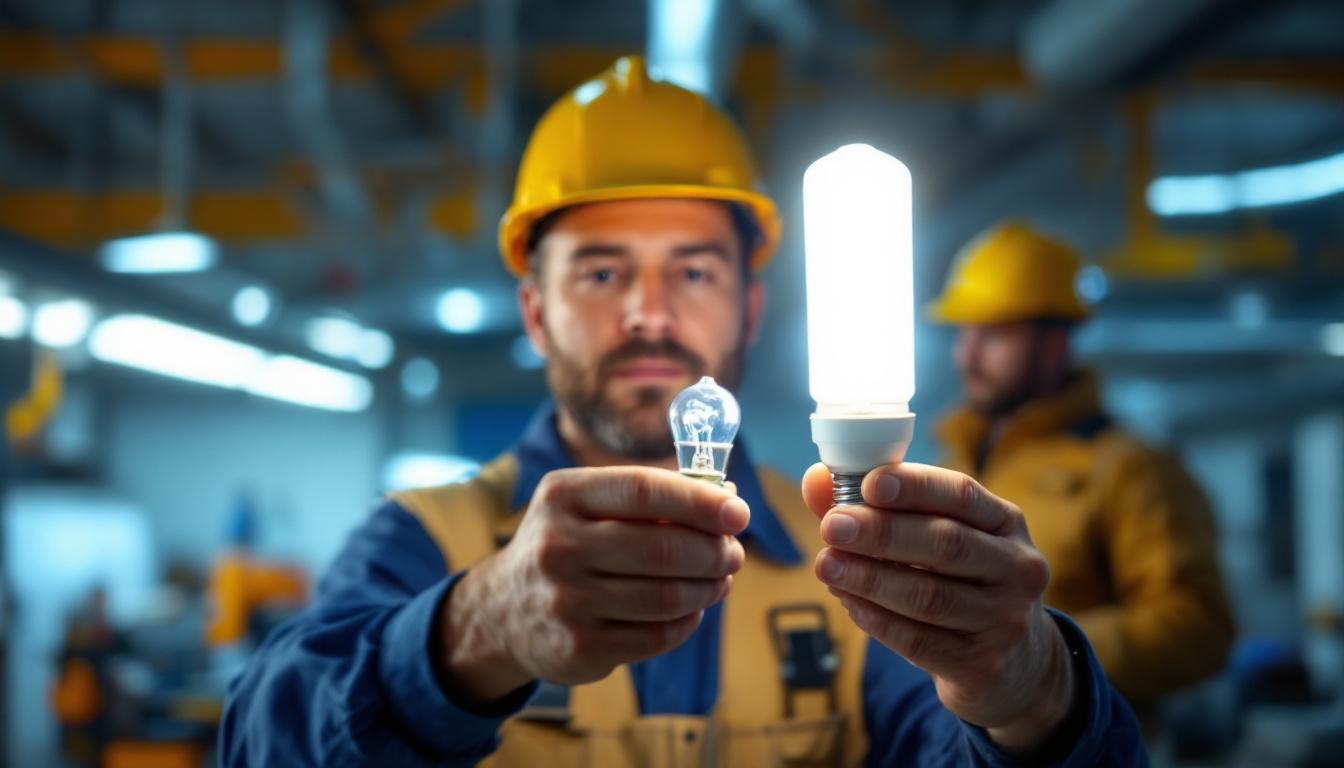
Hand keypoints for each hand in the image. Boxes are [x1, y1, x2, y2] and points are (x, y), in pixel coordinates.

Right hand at [438, 467, 748, 704]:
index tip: (738, 512)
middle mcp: (558, 546)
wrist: (503, 611)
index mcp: (563, 496)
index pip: (643, 491)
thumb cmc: (566, 544)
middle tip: (733, 553)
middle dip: (713, 551)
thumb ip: (651, 498)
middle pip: (661, 548)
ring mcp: (565, 601)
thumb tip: (727, 499)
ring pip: (665, 597)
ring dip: (707, 588)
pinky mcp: (578, 648)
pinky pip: (657, 636)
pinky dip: (688, 621)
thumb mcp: (587, 504)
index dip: (699, 502)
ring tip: (719, 580)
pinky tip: (692, 609)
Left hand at [801, 462, 1075, 752]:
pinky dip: (878, 620)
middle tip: (831, 527)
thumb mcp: (938, 537)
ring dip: (870, 579)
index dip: (915, 487)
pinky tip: (848, 602)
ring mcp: (1005, 619)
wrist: (1014, 663)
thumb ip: (876, 507)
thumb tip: (815, 481)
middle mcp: (1016, 567)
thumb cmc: (960, 581)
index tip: (868, 483)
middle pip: (946, 544)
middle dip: (883, 533)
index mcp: (1005, 522)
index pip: (962, 494)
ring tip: (826, 566)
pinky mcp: (984, 664)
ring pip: (930, 596)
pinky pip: (920, 641)